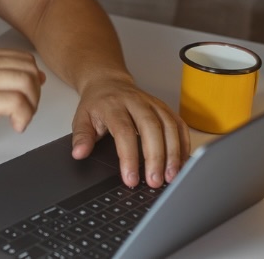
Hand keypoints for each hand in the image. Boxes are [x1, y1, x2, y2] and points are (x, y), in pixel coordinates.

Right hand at [0, 48, 45, 159]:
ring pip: (27, 83)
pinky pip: (18, 102)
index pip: (24, 58)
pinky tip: (15, 126)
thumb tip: (37, 78)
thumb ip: (0, 79)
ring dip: (32, 106)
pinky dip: (24, 117)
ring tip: (20, 119)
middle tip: (26, 111)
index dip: (33, 80)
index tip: (28, 97)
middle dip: (36, 92)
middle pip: (29, 69)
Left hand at [70, 73, 189, 188]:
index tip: (130, 179)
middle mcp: (136, 102)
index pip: (124, 131)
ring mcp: (153, 104)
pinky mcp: (165, 108)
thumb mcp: (82, 118)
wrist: (108, 82)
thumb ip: (81, 136)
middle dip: (156, 157)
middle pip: (152, 128)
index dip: (128, 157)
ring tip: (171, 176)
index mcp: (114, 105)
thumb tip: (79, 153)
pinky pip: (179, 124)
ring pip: (169, 126)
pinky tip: (181, 163)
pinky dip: (183, 144)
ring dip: (173, 153)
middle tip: (155, 181)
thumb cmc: (97, 104)